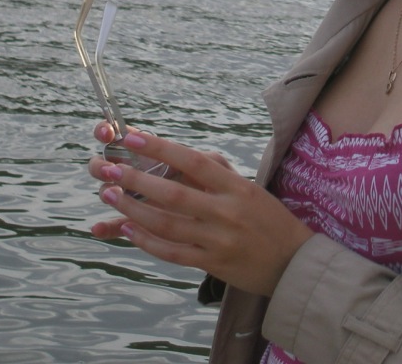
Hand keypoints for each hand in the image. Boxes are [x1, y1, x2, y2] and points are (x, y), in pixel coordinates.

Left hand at [87, 126, 314, 296]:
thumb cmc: (268, 219)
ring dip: (133, 209)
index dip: (161, 149)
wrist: (293, 263)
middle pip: (174, 193)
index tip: (133, 137)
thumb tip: (178, 156)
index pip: (193, 162)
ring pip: (167, 224)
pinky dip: (146, 241)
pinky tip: (127, 229)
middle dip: (136, 179)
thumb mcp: (248, 189)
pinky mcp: (211, 264)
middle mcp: (227, 212)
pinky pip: (172, 252)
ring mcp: (218, 240)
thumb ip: (216, 172)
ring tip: (109, 195)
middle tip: (108, 169)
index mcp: (237, 187)